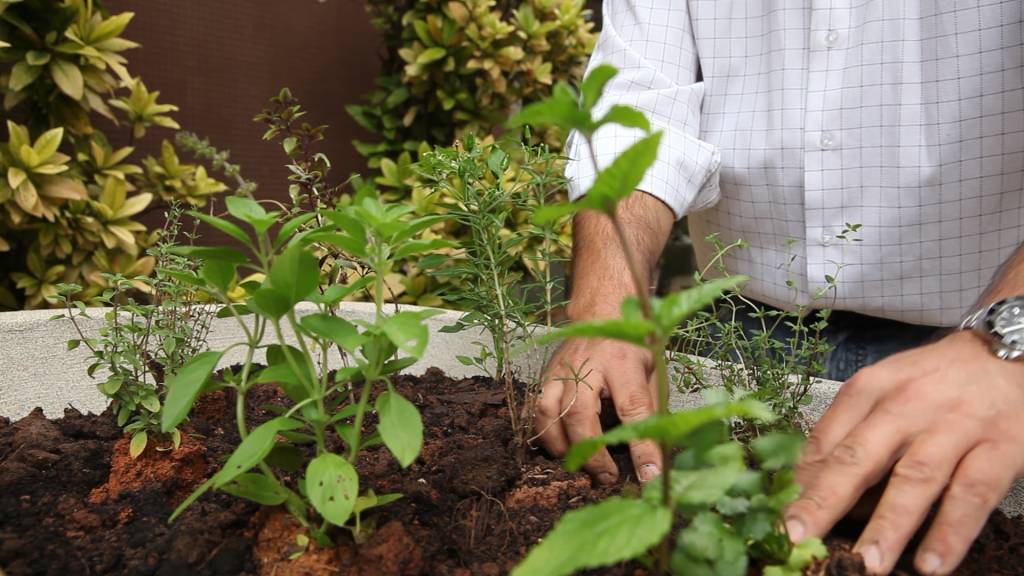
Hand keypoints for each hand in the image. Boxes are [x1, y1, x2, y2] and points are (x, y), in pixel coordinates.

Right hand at [534, 337, 662, 483]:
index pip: (634, 409)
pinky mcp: (547, 375)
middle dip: (592, 454)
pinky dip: (545, 435)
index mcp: (623, 362)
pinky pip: (538, 410)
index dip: (642, 447)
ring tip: (579, 466)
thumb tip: (657, 452)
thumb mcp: (654, 368)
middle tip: (606, 477)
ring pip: (550, 414)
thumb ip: (652, 407)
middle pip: (580, 416)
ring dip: (562, 447)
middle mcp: (588, 365)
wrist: (602, 310)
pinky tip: (559, 450)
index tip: (649, 476)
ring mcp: (562, 369)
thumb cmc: (632, 342)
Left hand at [786, 331, 1023, 573]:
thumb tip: (806, 481)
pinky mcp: (1000, 447)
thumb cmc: (934, 380)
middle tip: (799, 537)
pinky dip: (950, 531)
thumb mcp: (884, 388)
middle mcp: (907, 405)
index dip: (801, 482)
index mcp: (870, 388)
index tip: (780, 517)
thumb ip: (849, 429)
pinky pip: (972, 493)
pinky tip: (931, 564)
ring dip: (889, 525)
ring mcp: (954, 426)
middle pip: (859, 457)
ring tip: (866, 564)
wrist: (1008, 351)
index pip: (826, 440)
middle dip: (825, 501)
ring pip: (915, 479)